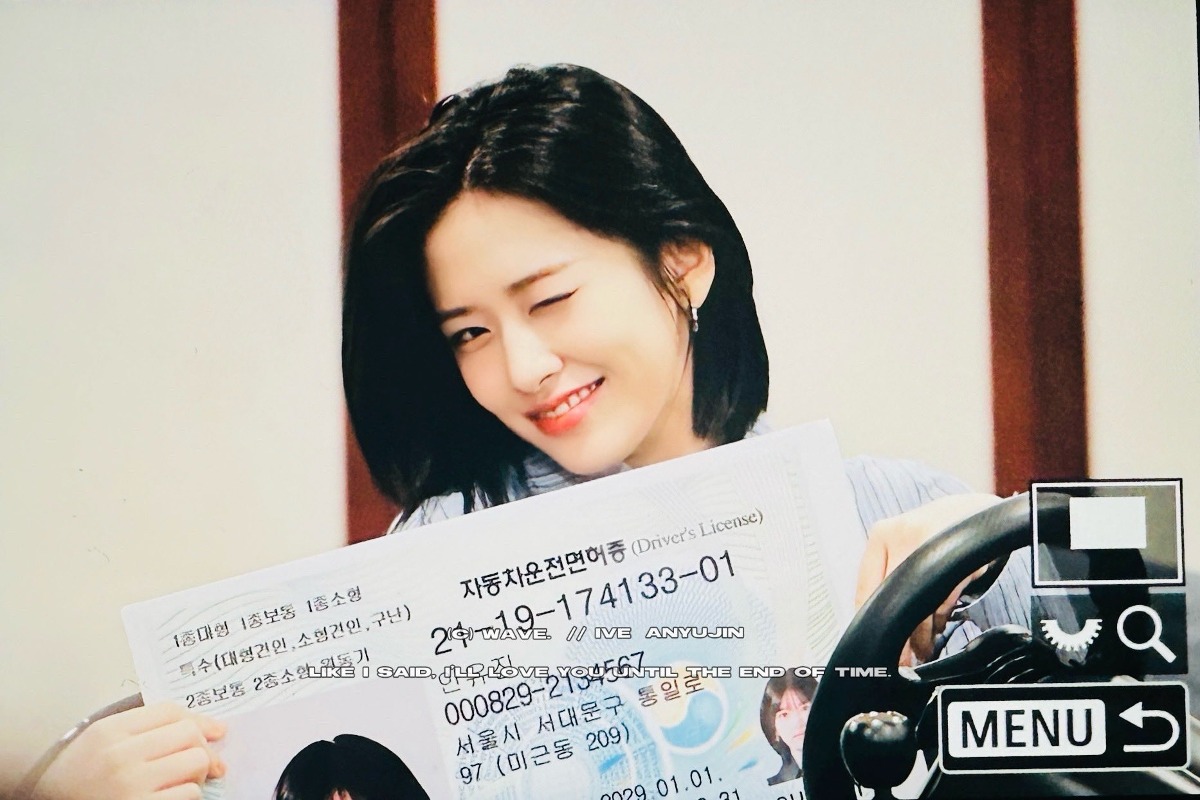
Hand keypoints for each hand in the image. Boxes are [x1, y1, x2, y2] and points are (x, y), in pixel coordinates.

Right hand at [34, 703, 225, 799]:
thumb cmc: (80, 778)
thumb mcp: (103, 742)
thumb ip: (146, 728)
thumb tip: (212, 730)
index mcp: (109, 732)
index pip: (170, 710)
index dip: (198, 721)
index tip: (212, 733)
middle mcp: (119, 755)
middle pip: (189, 734)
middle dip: (201, 748)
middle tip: (196, 763)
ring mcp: (130, 785)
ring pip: (196, 762)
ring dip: (197, 774)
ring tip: (182, 781)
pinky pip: (189, 794)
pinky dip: (189, 795)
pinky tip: (172, 796)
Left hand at [855, 493, 1001, 665]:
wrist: (974, 510)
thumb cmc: (933, 534)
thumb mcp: (903, 544)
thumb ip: (888, 576)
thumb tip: (873, 624)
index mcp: (881, 534)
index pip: (866, 587)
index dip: (869, 623)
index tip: (873, 648)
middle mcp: (901, 534)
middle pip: (892, 599)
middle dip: (898, 637)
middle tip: (902, 660)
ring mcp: (929, 542)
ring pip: (918, 603)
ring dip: (921, 634)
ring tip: (923, 648)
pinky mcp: (956, 555)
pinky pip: (942, 600)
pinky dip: (940, 620)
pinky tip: (938, 627)